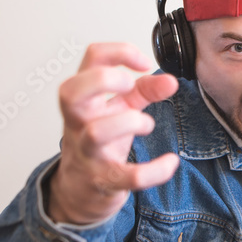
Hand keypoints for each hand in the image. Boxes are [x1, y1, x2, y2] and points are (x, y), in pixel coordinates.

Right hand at [48, 42, 179, 224]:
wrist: (80, 189)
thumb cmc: (98, 141)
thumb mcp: (119, 108)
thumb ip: (144, 90)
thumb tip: (170, 81)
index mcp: (85, 98)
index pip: (91, 58)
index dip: (119, 52)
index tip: (143, 63)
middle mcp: (79, 122)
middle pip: (71, 92)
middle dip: (105, 80)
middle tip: (129, 86)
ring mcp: (87, 151)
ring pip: (96, 133)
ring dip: (129, 123)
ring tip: (147, 125)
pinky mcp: (103, 179)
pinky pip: (126, 176)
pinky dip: (154, 171)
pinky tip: (170, 163)